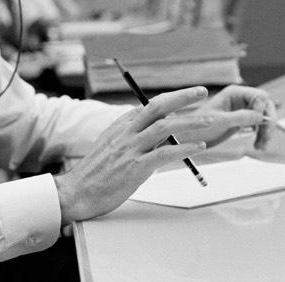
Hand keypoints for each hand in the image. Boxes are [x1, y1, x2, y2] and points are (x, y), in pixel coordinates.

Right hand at [54, 86, 211, 224]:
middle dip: (182, 97)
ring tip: (209, 120)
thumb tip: (162, 132)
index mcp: (121, 125)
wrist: (75, 193)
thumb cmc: (97, 172)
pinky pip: (164, 153)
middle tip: (202, 92)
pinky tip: (198, 147)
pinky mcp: (134, 168)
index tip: (191, 94)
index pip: (150, 104)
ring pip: (165, 127)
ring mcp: (130, 149)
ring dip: (190, 121)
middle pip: (158, 106)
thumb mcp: (113, 145)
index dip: (173, 97)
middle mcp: (126, 132)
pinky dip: (184, 148)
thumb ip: (134, 136)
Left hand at [179, 85, 275, 149]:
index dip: (262, 108)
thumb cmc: (200, 127)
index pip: (259, 96)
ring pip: (264, 117)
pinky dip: (262, 135)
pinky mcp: (243, 120)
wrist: (190, 139)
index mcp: (235, 93)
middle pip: (266, 106)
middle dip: (268, 122)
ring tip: (261, 147)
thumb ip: (241, 117)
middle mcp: (241, 99)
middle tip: (266, 138)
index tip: (259, 123)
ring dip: (266, 131)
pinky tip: (258, 146)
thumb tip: (261, 116)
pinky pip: (259, 126)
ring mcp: (243, 109)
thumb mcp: (220, 122)